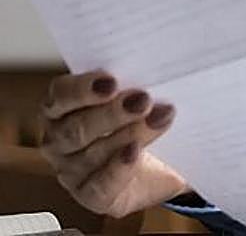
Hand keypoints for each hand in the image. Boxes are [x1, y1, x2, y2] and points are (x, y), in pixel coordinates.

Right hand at [40, 69, 188, 218]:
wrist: (165, 163)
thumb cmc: (144, 119)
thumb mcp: (140, 96)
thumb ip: (137, 83)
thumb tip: (156, 71)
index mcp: (63, 108)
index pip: (60, 96)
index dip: (82, 89)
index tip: (111, 82)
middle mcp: (60, 140)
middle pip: (75, 128)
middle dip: (111, 113)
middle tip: (143, 100)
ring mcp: (73, 171)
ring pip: (91, 154)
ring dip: (129, 134)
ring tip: (159, 120)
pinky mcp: (91, 195)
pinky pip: (100, 186)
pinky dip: (119, 168)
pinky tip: (135, 153)